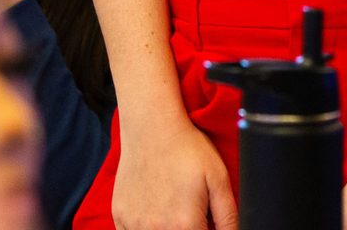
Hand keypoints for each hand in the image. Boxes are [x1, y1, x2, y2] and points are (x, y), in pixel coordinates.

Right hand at [110, 115, 236, 229]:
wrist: (152, 126)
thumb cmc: (187, 149)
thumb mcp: (219, 179)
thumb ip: (228, 217)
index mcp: (185, 225)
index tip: (204, 218)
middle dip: (187, 229)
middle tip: (190, 209)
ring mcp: (134, 224)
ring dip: (166, 229)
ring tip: (173, 206)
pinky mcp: (119, 216)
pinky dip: (144, 227)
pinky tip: (154, 208)